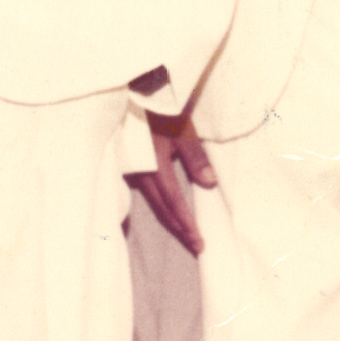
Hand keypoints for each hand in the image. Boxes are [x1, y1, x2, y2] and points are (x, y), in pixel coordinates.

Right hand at [126, 111, 216, 256]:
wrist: (136, 93)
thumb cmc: (161, 110)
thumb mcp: (183, 130)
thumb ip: (195, 157)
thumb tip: (210, 184)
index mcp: (156, 168)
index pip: (174, 204)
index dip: (187, 225)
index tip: (199, 243)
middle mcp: (141, 175)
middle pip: (161, 209)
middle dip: (179, 229)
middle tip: (195, 246)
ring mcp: (132, 172)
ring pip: (151, 203)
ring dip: (169, 220)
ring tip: (184, 233)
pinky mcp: (129, 166)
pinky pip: (143, 193)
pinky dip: (158, 206)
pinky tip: (165, 211)